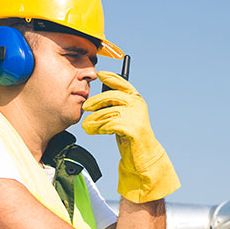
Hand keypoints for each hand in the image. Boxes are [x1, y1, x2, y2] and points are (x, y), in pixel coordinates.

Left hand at [82, 71, 179, 202]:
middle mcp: (137, 104)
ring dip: (94, 120)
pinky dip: (101, 128)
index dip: (111, 77)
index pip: (122, 83)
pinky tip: (99, 131)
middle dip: (95, 101)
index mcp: (136, 99)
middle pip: (111, 96)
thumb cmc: (131, 135)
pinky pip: (110, 125)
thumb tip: (94, 102)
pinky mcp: (133, 128)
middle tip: (85, 107)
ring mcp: (136, 116)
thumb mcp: (124, 116)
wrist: (144, 154)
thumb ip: (115, 107)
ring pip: (107, 112)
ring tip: (88, 127)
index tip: (99, 74)